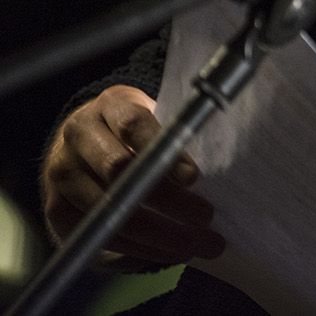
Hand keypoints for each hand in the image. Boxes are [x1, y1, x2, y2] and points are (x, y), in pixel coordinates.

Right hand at [40, 84, 224, 264]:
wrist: (87, 138)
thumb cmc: (139, 129)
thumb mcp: (157, 117)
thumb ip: (177, 137)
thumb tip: (219, 170)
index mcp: (111, 105)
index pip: (134, 124)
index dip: (164, 152)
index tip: (194, 178)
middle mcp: (79, 135)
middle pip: (119, 171)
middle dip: (167, 201)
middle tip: (206, 218)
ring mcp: (61, 171)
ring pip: (107, 209)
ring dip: (157, 234)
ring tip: (195, 244)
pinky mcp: (55, 207)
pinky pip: (96, 234)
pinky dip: (135, 249)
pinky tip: (165, 253)